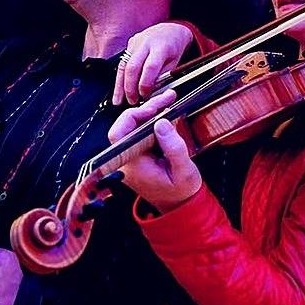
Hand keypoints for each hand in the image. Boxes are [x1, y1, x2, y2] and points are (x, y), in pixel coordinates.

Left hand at [108, 90, 201, 211]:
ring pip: (133, 125)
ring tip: (169, 100)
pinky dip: (152, 119)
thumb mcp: (184, 172)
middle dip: (145, 108)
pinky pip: (140, 130)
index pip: (119, 135)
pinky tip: (166, 111)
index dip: (133, 117)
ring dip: (150, 111)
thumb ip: (174, 148)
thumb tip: (161, 123)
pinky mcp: (139, 151)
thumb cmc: (180, 192)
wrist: (179, 204)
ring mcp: (132, 154)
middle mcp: (127, 159)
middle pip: (125, 125)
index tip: (155, 109)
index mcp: (133, 165)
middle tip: (166, 100)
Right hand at [112, 22, 192, 105]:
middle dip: (130, 87)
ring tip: (119, 100)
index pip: (150, 67)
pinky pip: (122, 63)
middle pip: (132, 66)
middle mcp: (146, 42)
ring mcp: (135, 42)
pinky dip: (119, 78)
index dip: (145, 83)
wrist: (171, 30)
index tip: (144, 95)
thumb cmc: (175, 48)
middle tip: (132, 101)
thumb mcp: (175, 63)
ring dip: (120, 85)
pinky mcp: (129, 44)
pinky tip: (118, 91)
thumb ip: (163, 77)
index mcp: (161, 47)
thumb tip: (152, 94)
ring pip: (123, 65)